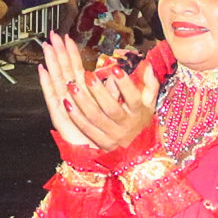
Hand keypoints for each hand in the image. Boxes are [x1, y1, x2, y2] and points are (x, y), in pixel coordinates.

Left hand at [38, 32, 157, 151]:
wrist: (140, 152)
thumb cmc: (142, 121)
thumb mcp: (149, 104)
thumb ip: (150, 84)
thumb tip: (148, 65)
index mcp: (139, 113)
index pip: (133, 98)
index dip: (125, 84)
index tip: (115, 69)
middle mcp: (126, 125)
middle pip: (111, 108)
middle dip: (99, 91)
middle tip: (87, 75)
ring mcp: (113, 136)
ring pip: (96, 118)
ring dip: (83, 102)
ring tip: (72, 86)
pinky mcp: (102, 144)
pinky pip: (87, 129)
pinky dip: (76, 117)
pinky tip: (67, 103)